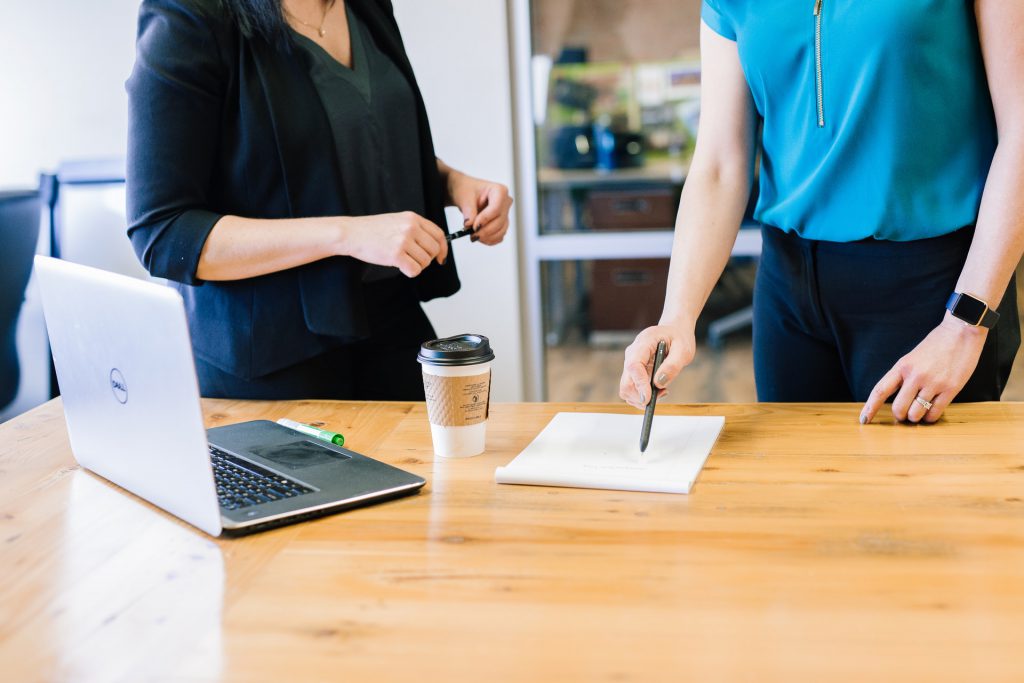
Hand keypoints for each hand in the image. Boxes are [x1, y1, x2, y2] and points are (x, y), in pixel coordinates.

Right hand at [338, 211, 448, 277]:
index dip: (443, 248)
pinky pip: (414, 270)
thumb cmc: (372, 230)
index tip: (441, 257)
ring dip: (416, 265)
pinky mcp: (396, 255)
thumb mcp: (397, 221)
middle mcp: (411, 227)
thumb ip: (415, 229)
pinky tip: (400, 266)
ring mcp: (403, 241)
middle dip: (426, 259)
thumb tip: (434, 246)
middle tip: (414, 260)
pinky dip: (409, 272)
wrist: (351, 233)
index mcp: (413, 218)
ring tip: (402, 260)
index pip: (439, 234)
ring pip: (424, 262)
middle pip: (434, 250)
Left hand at [447, 171, 512, 244]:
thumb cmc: (466, 190)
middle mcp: (505, 202)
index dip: (485, 219)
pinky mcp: (502, 224)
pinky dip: (490, 239)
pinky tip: (480, 237)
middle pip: (499, 221)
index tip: (474, 227)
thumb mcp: (464, 197)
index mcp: (499, 190)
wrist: (465, 194)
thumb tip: (469, 224)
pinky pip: (500, 236)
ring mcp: (505, 214)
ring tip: (473, 236)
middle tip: (471, 235)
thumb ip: (468, 211)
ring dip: (487, 237)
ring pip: (501, 230)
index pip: (496, 208)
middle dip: (485, 230)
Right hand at [619, 324, 695, 409]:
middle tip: (662, 394)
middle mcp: (632, 354)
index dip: (639, 383)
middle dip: (640, 396)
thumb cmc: (679, 338)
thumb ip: (672, 365)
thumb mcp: (683, 349)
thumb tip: (659, 383)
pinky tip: (658, 388)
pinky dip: (643, 396)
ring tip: (662, 390)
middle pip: (626, 382)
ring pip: (626, 389)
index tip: (648, 398)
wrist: (673, 332)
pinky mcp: (633, 373)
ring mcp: (630, 364)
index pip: (633, 365)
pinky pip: (632, 390)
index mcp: (643, 343)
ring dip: (643, 397)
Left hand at [860, 313, 987, 423]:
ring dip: (916, 418)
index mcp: (902, 366)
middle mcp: (915, 375)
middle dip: (900, 416)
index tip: (864, 420)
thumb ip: (902, 376)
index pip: (880, 391)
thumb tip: (895, 399)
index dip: (870, 408)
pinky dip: (930, 418)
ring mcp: (933, 383)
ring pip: (916, 414)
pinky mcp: (951, 389)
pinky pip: (935, 413)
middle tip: (904, 415)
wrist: (961, 332)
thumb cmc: (935, 345)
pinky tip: (931, 413)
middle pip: (898, 408)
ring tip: (920, 413)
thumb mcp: (911, 358)